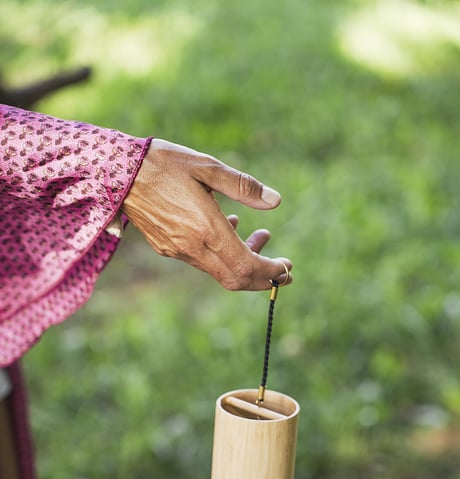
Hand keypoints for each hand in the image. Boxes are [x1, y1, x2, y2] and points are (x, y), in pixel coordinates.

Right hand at [122, 139, 292, 289]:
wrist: (116, 173)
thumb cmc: (164, 163)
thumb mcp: (208, 167)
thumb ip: (244, 186)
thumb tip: (275, 201)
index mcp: (207, 229)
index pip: (247, 267)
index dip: (271, 272)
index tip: (287, 266)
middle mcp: (193, 247)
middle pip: (236, 279)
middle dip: (264, 278)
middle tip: (284, 269)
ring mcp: (179, 251)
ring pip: (220, 271)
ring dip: (245, 261)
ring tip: (262, 236)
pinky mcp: (168, 248)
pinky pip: (203, 261)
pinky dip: (224, 254)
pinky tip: (230, 227)